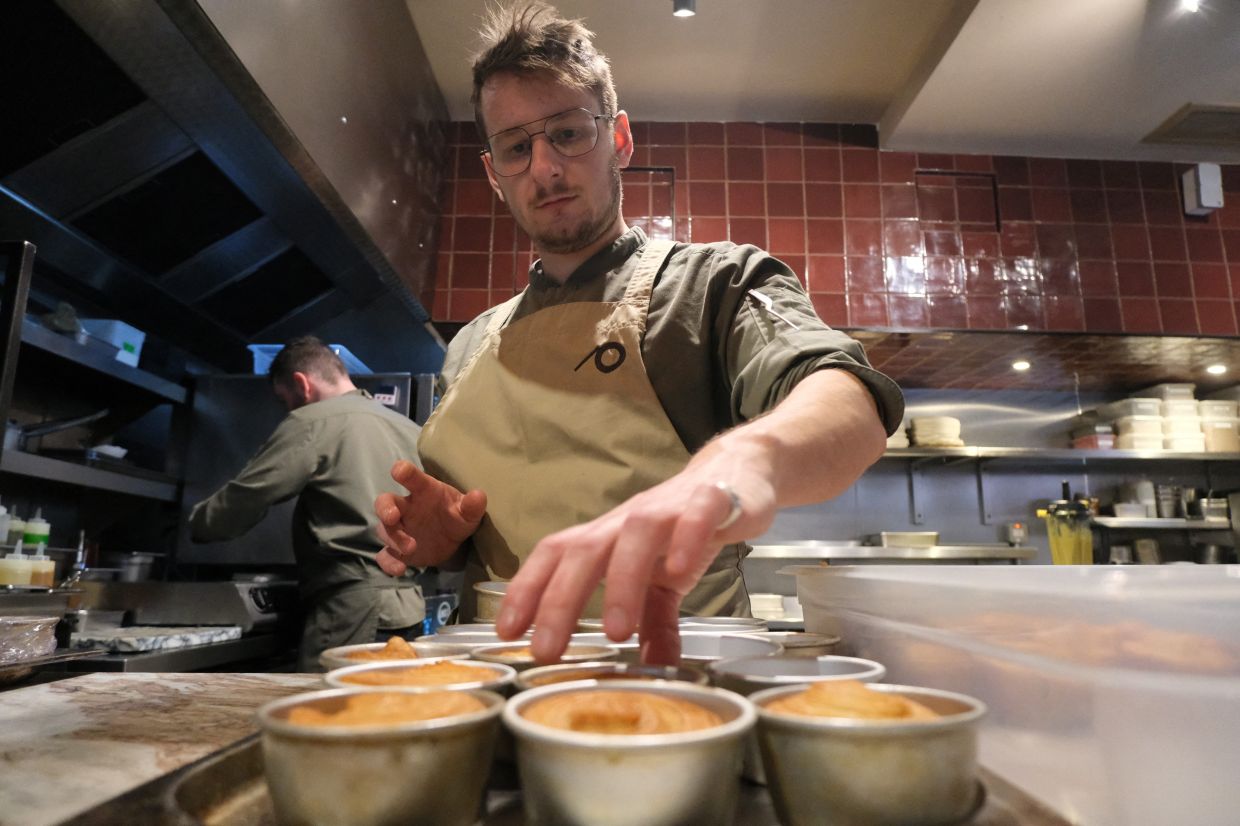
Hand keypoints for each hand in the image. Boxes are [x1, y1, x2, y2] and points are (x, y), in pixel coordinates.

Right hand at [374, 460, 486, 574]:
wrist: (453, 541)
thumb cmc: (457, 516)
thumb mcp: (468, 512)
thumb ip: (472, 505)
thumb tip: (478, 496)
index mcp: (423, 491)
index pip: (411, 477)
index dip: (403, 471)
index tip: (398, 471)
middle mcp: (406, 508)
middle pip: (385, 502)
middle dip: (385, 509)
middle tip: (393, 518)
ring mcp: (399, 529)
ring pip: (384, 530)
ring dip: (394, 539)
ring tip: (411, 548)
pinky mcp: (397, 550)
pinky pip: (385, 556)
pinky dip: (388, 563)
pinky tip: (400, 569)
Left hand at [495, 462, 775, 665]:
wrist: (739, 470)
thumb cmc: (686, 528)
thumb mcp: (666, 584)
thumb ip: (655, 625)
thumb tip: (648, 672)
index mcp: (607, 538)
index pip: (555, 556)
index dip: (527, 589)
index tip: (507, 632)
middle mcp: (628, 520)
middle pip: (584, 550)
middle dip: (560, 601)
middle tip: (547, 651)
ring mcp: (669, 508)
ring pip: (635, 534)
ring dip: (620, 581)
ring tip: (615, 631)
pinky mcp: (712, 500)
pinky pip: (696, 515)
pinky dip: (686, 540)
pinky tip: (679, 570)